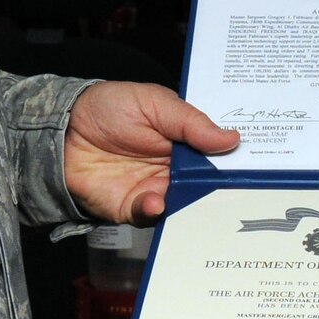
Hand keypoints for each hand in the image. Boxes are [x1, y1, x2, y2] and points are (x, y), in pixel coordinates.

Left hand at [65, 83, 238, 223]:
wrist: (63, 129)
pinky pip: (152, 215)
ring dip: (193, 205)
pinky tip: (158, 201)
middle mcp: (175, 169)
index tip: (254, 167)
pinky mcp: (133, 207)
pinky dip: (157, 211)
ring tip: (199, 200)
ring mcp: (156, 189)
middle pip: (207, 185)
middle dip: (220, 189)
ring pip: (185, 205)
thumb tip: (232, 139)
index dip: (234, 161)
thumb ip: (191, 123)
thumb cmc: (109, 108)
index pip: (217, 155)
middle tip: (237, 191)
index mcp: (185, 141)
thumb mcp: (155, 103)